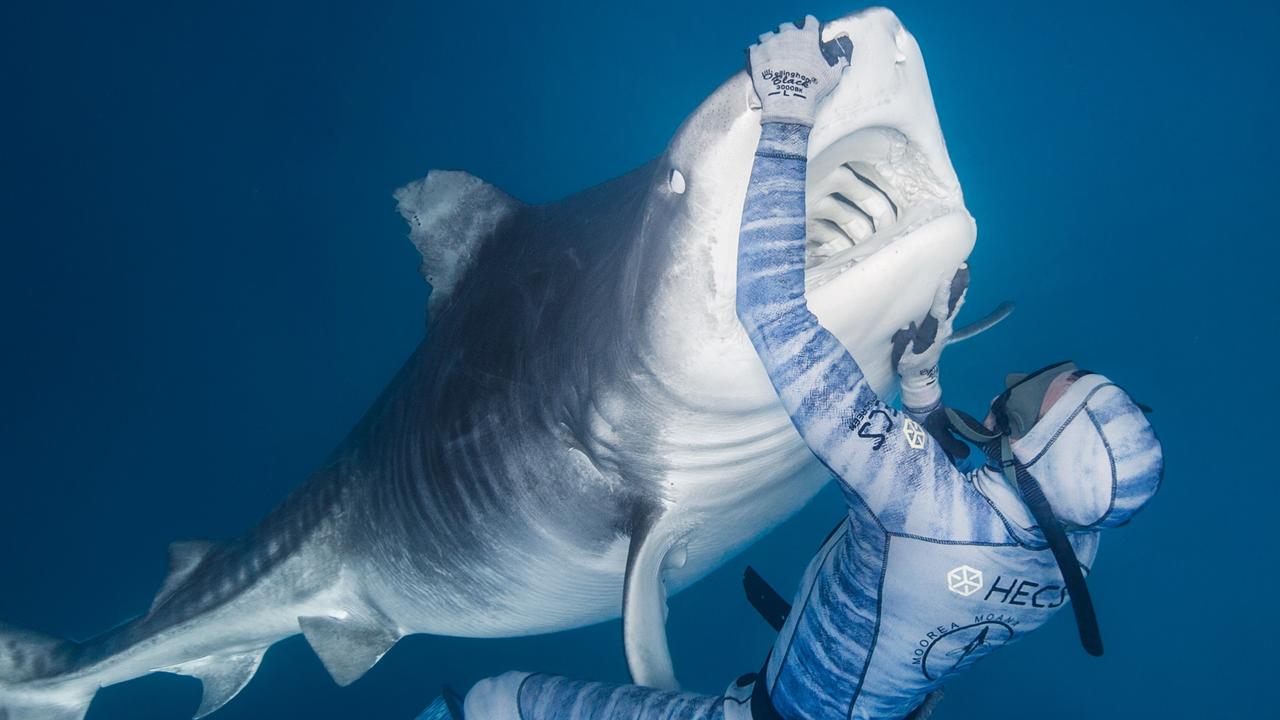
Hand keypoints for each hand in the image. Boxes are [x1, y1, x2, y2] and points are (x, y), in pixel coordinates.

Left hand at [748, 16, 849, 126]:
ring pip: (768, 35)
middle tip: (788, 45)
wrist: (789, 99)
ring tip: (772, 51)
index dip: (809, 25)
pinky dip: (757, 52)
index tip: (808, 31)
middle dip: (787, 33)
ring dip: (770, 41)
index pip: (809, 21)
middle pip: (786, 26)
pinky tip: (760, 59)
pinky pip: (753, 47)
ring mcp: (770, 43)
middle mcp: (788, 36)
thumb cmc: (813, 87)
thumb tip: (844, 47)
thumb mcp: (832, 73)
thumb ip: (837, 58)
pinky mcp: (756, 54)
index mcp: (807, 37)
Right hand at [893, 265, 969, 412]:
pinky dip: (958, 294)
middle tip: (964, 267)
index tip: (945, 281)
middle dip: (958, 286)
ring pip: (956, 304)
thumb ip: (905, 343)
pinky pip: (954, 307)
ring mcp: (947, 327)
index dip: (942, 296)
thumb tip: (905, 326)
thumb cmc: (910, 366)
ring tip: (965, 269)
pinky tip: (960, 282)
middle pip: (954, 304)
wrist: (921, 376)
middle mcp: (944, 328)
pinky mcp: (945, 326)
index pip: (939, 312)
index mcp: (933, 334)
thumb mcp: (904, 358)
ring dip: (961, 287)